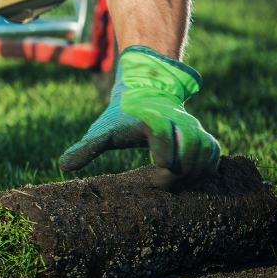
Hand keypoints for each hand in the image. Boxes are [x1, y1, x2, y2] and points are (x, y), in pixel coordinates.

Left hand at [58, 46, 219, 189]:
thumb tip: (62, 166)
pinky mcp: (202, 135)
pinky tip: (189, 180)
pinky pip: (214, 152)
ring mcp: (191, 126)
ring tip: (173, 184)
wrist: (144, 93)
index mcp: (149, 116)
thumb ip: (86, 148)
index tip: (158, 166)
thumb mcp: (102, 131)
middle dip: (176, 170)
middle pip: (188, 145)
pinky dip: (206, 168)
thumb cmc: (120, 117)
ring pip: (205, 150)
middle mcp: (175, 119)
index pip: (160, 128)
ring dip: (193, 172)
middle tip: (159, 184)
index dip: (163, 147)